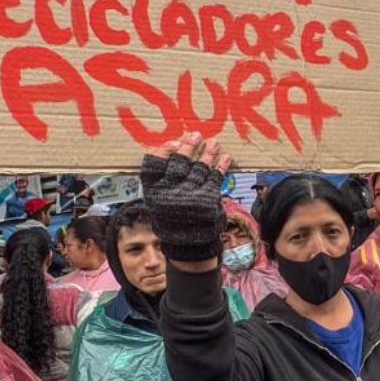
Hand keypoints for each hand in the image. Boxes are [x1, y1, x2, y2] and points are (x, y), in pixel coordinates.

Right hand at [139, 132, 233, 263]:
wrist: (187, 245)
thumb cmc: (173, 221)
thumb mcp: (159, 203)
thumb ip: (162, 182)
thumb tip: (174, 152)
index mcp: (154, 190)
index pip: (154, 162)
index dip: (165, 149)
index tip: (175, 143)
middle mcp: (170, 190)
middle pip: (179, 161)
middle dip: (188, 146)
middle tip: (196, 135)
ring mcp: (189, 193)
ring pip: (199, 167)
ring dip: (208, 153)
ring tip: (214, 143)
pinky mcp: (207, 198)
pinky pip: (215, 177)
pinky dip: (221, 166)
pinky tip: (226, 158)